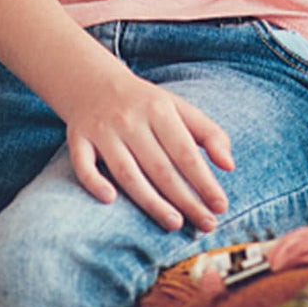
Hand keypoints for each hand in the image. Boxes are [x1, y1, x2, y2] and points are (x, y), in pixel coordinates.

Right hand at [62, 68, 235, 231]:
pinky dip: (95, 182)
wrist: (95, 83)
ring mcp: (103, 130)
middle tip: (206, 224)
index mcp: (161, 110)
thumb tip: (229, 165)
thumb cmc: (147, 104)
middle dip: (186, 199)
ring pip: (127, 172)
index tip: (221, 206)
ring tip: (175, 223)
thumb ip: (209, 134)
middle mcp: (131, 120)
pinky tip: (110, 200)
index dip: (204, 181)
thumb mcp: (180, 108)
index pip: (186, 152)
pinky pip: (84, 165)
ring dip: (151, 201)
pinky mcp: (78, 139)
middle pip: (161, 167)